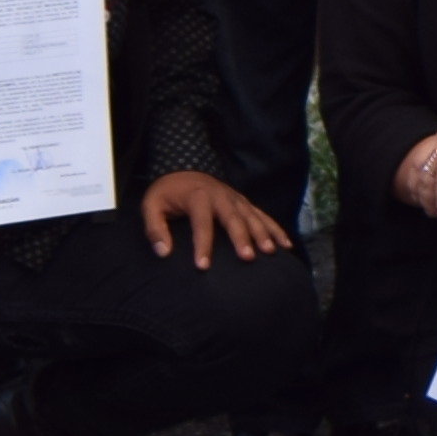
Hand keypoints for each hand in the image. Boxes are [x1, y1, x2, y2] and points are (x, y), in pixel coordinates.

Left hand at [143, 168, 294, 268]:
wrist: (184, 169)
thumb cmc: (167, 193)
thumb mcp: (151, 206)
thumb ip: (154, 228)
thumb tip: (163, 252)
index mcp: (198, 197)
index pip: (201, 223)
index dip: (202, 245)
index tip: (203, 267)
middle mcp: (221, 196)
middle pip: (233, 218)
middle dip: (241, 238)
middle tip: (247, 258)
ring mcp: (236, 199)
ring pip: (252, 216)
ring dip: (262, 233)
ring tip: (270, 252)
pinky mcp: (244, 203)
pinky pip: (262, 215)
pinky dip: (275, 229)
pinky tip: (285, 245)